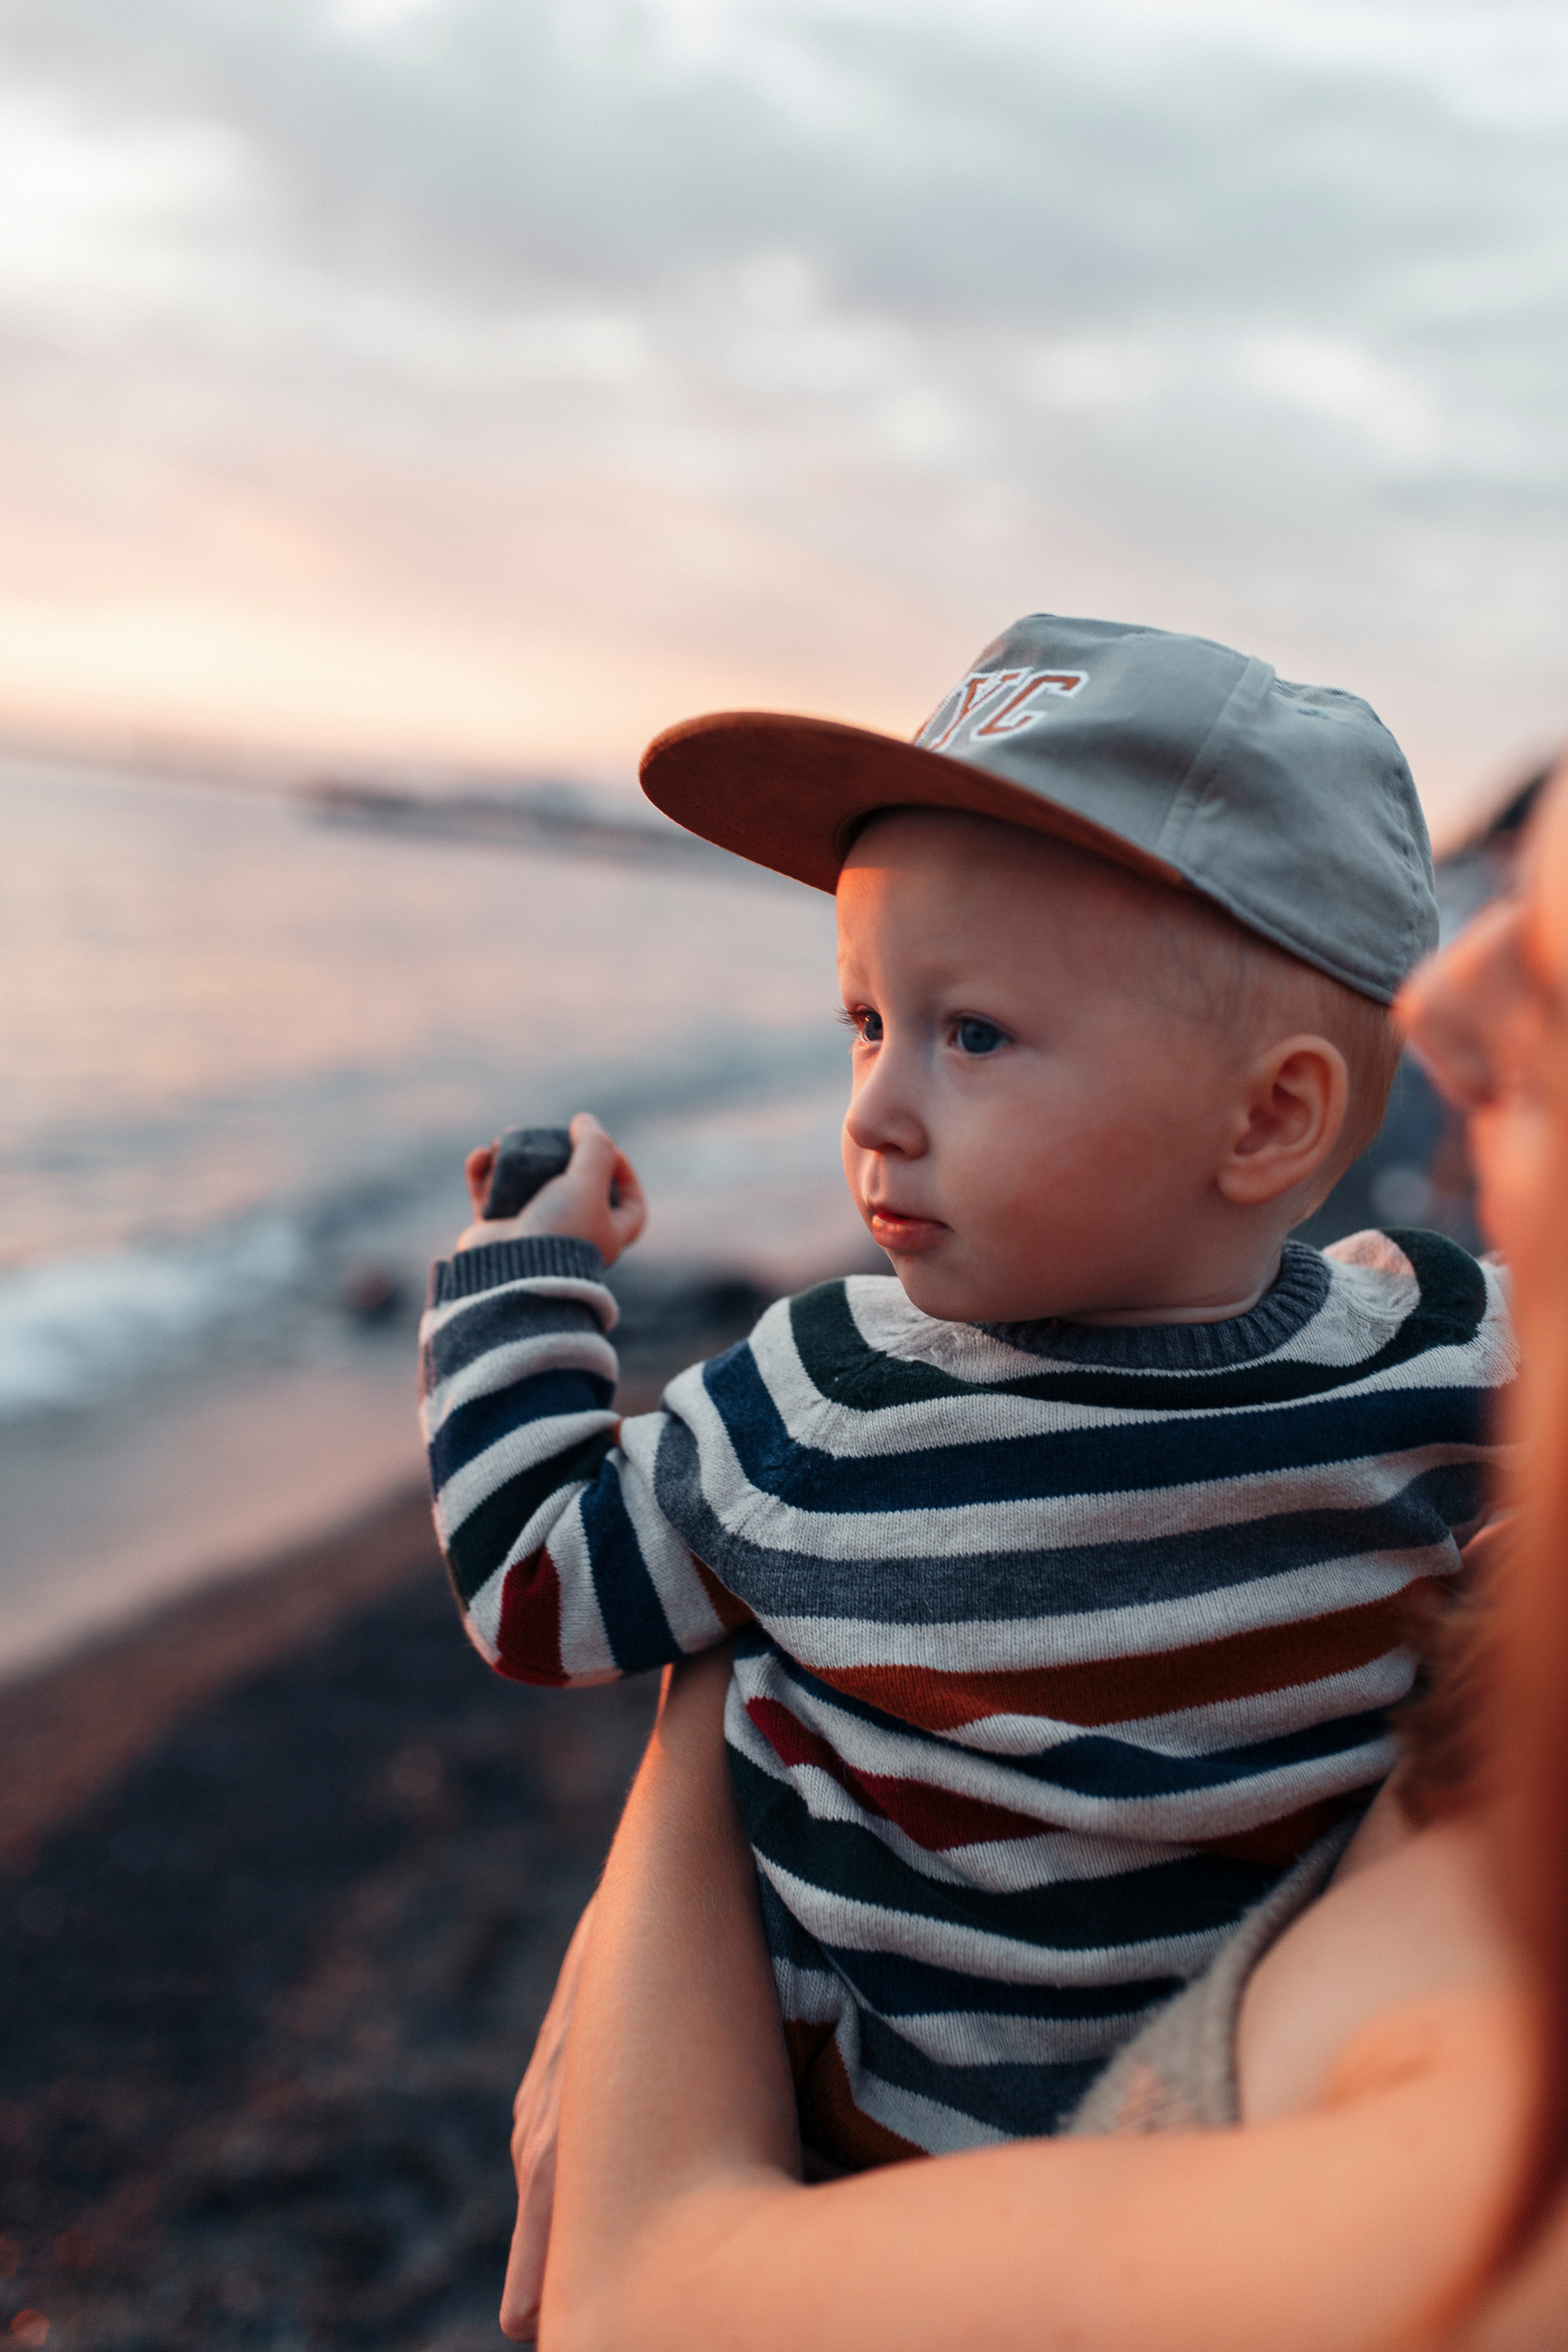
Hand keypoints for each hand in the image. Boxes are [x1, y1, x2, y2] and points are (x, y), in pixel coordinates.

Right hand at [457, 1111, 646, 1266]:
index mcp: (606, 1233)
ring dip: (514, 1159)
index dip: (625, 1173)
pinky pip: (490, 1196)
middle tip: (546, 1136)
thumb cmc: (560, 1232)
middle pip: (571, 1186)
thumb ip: (595, 1147)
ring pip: (526, 1186)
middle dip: (556, 1156)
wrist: (512, 1275)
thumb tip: (586, 1121)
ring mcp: (533, 1233)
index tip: (611, 1150)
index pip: (629, 1203)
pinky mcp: (498, 1232)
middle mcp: (572, 1234)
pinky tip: (480, 1157)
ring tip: (504, 1140)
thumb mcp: (589, 1183)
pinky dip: (483, 1175)